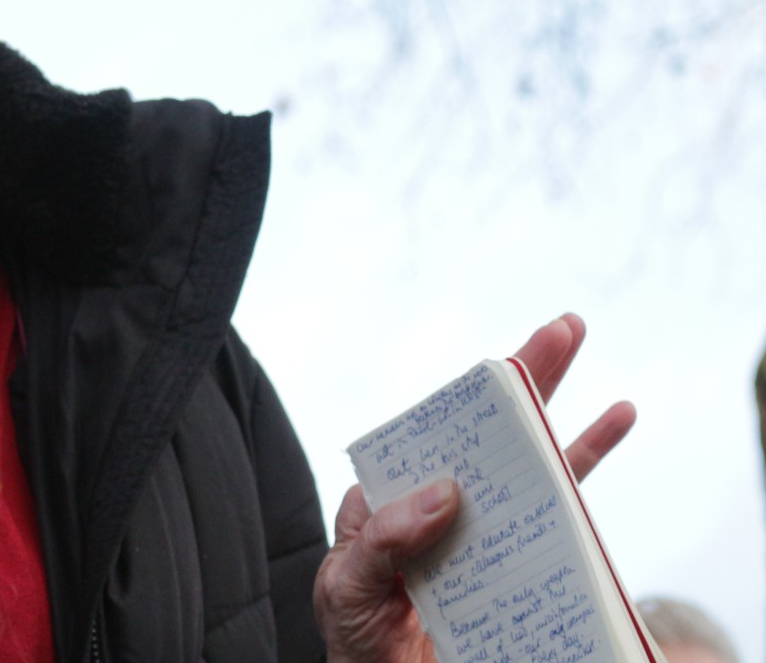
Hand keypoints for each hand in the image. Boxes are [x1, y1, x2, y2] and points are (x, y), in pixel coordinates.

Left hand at [313, 314, 636, 662]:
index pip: (431, 439)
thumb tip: (447, 489)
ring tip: (588, 358)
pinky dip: (586, 477)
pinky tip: (613, 428)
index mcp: (393, 502)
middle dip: (524, 379)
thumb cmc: (354, 636)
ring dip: (564, 415)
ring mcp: (484, 536)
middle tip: (562, 328)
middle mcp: (442, 508)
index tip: (497, 368)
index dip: (465, 401)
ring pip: (530, 467)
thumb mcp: (347, 585)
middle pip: (488, 436)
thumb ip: (384, 539)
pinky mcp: (516, 568)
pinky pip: (557, 522)